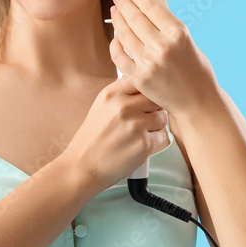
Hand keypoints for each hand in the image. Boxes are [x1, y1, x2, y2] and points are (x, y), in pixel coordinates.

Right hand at [63, 75, 169, 192]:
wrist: (83, 166)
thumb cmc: (93, 137)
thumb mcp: (101, 106)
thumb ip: (122, 94)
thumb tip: (146, 84)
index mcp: (111, 94)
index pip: (140, 80)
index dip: (145, 90)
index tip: (142, 100)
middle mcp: (123, 107)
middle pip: (155, 98)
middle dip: (153, 109)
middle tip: (143, 119)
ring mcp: (135, 125)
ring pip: (162, 118)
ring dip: (156, 126)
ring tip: (140, 134)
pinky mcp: (144, 144)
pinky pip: (162, 136)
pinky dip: (155, 142)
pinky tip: (139, 146)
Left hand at [109, 0, 216, 114]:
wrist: (197, 102)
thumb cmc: (195, 70)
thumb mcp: (187, 42)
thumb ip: (167, 28)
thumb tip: (144, 9)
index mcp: (178, 34)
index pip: (151, 8)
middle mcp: (162, 46)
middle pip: (135, 18)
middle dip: (124, 4)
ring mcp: (148, 62)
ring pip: (125, 34)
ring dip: (117, 20)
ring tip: (115, 11)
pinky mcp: (138, 77)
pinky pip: (119, 56)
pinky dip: (115, 44)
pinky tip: (116, 36)